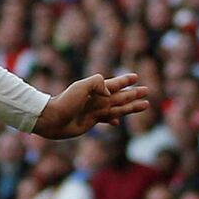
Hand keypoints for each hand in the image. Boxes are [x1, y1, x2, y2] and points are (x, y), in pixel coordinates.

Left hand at [32, 73, 149, 138]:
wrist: (51, 119)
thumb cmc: (64, 102)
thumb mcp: (80, 87)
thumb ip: (97, 83)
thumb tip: (110, 93)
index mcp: (96, 90)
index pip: (115, 84)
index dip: (125, 80)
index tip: (136, 77)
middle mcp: (97, 100)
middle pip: (121, 96)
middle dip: (134, 93)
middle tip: (147, 90)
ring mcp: (94, 111)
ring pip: (118, 108)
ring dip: (131, 107)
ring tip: (145, 105)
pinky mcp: (90, 122)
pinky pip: (106, 119)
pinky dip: (113, 120)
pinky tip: (118, 122)